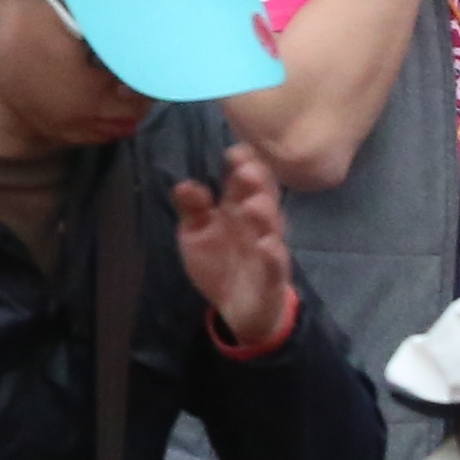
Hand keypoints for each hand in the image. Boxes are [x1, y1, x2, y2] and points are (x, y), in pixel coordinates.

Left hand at [171, 138, 296, 345]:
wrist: (239, 307)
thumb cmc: (219, 261)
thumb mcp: (196, 233)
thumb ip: (191, 209)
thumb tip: (184, 185)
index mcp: (238, 207)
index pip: (244, 179)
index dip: (243, 164)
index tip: (235, 152)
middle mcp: (257, 222)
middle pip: (261, 196)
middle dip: (256, 183)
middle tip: (246, 171)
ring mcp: (267, 247)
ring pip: (271, 227)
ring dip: (264, 214)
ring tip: (253, 205)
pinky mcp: (272, 276)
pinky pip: (275, 264)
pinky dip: (272, 254)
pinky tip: (266, 244)